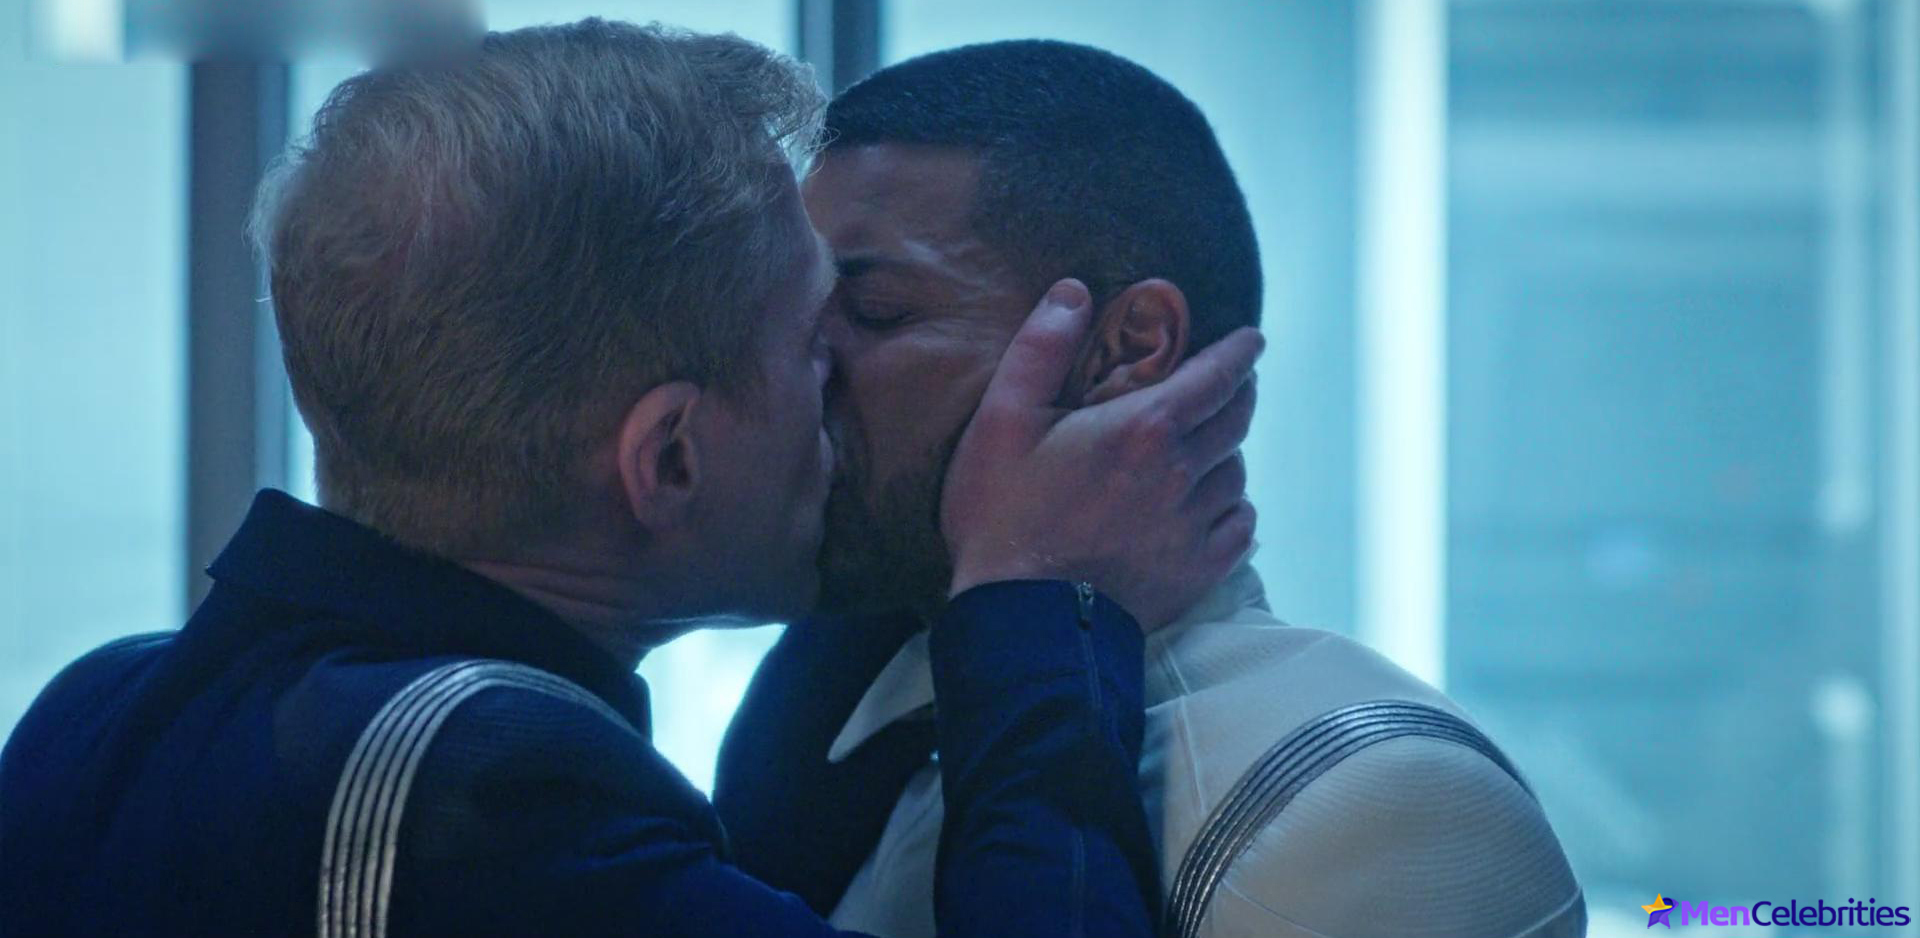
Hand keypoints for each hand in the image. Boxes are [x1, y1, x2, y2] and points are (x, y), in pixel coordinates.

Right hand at [941, 278, 1262, 628]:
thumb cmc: (1002, 515)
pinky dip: (1233, 510)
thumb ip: (1040, 349)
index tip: (1252, 340)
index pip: (1217, 374)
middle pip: (1237, 419)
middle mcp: (1182, 471)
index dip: (1240, 352)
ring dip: (1227, 454)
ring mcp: (1193, 526)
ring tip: (1207, 450)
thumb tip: (1074, 292)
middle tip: (1227, 385)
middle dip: (1239, 394)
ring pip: (1236, 473)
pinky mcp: (1196, 572)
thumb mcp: (1002, 419)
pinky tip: (1213, 507)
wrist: (1021, 621)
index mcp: (1143, 426)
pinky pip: (1240, 528)